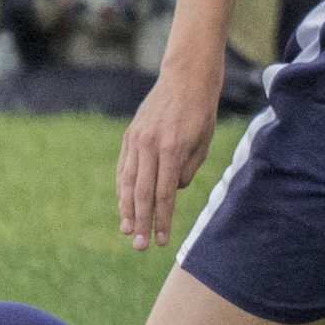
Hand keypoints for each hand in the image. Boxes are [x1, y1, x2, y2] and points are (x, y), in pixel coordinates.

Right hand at [116, 53, 222, 250]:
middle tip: (140, 247)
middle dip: (142, 223)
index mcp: (171, 149)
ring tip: (128, 231)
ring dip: (126, 210)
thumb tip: (169, 192)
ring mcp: (136, 139)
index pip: (165, 194)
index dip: (163, 220)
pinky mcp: (130, 135)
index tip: (163, 241)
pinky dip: (122, 188)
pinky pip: (124, 168)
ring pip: (127, 182)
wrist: (186, 77)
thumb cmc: (201, 112)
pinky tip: (124, 205)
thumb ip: (185, 171)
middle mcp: (149, 145)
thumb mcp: (202, 143)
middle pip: (142, 193)